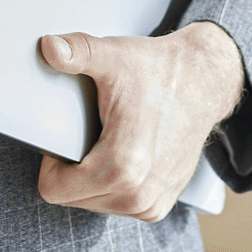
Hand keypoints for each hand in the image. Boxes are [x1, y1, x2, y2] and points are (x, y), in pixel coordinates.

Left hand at [36, 22, 243, 221]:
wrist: (203, 81)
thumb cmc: (156, 71)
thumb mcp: (113, 56)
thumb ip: (77, 52)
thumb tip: (48, 45)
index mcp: (122, 165)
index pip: (54, 189)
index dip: (51, 160)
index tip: (67, 136)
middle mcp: (138, 194)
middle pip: (71, 198)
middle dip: (71, 170)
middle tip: (90, 134)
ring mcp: (151, 205)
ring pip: (92, 204)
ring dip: (91, 179)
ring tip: (107, 142)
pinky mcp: (160, 206)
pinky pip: (116, 205)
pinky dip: (112, 186)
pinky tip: (123, 156)